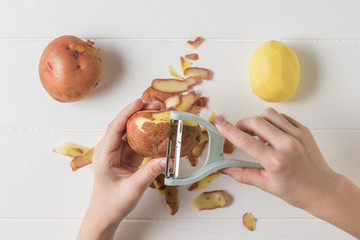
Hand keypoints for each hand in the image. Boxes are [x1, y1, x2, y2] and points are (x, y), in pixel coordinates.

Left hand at [77, 99, 166, 239]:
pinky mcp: (126, 157)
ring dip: (145, 123)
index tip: (140, 101)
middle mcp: (110, 150)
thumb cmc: (111, 203)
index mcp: (104, 154)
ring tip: (160, 114)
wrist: (105, 215)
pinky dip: (148, 136)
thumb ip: (150, 172)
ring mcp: (118, 153)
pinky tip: (159, 132)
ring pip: (131, 132)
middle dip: (139, 113)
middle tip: (156, 106)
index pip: (115, 127)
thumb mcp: (133, 188)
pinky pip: (138, 142)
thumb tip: (168, 159)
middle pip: (124, 125)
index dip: (127, 112)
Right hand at [213, 108, 359, 237]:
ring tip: (259, 134)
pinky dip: (273, 122)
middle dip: (242, 124)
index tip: (219, 123)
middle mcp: (287, 145)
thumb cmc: (297, 190)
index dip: (229, 130)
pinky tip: (273, 134)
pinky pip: (282, 117)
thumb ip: (242, 174)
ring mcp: (297, 135)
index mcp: (276, 161)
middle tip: (239, 131)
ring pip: (269, 114)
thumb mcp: (266, 185)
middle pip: (256, 121)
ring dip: (258, 121)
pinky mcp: (304, 130)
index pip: (245, 141)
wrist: (323, 189)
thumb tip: (224, 169)